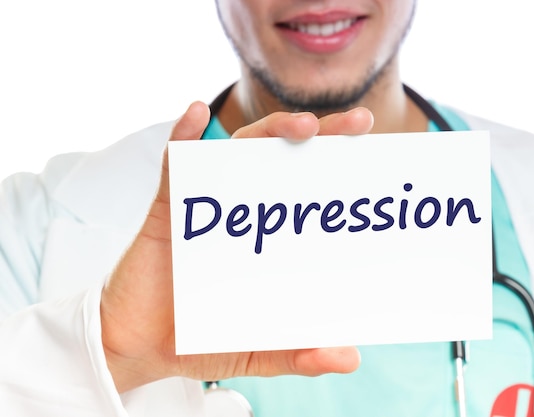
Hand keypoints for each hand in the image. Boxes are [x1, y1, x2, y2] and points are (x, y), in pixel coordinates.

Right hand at [100, 102, 373, 392]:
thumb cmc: (198, 341)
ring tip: (304, 125)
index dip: (338, 169)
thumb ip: (298, 352)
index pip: (308, 192)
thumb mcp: (256, 351)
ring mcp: (206, 207)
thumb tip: (351, 357)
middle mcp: (242, 213)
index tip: (373, 153)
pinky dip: (183, 136)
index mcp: (267, 239)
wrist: (139, 348)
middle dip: (321, 135)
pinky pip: (174, 165)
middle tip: (359, 122)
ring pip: (238, 153)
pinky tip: (194, 113)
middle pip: (283, 159)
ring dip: (270, 132)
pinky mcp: (166, 210)